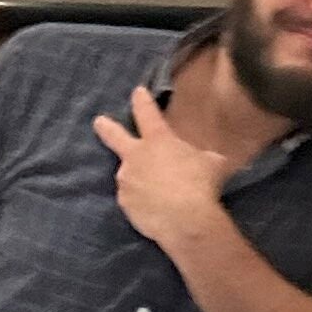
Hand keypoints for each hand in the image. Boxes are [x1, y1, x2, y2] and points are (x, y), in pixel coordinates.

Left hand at [92, 84, 230, 251]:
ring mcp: (126, 181)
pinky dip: (141, 201)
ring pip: (128, 175)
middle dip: (105, 127)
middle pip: (113, 136)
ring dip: (137, 178)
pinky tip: (153, 208)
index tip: (137, 91)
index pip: (146, 112)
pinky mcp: (125, 204)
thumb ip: (203, 157)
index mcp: (157, 140)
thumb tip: (209, 159)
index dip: (141, 100)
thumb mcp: (212, 163)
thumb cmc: (201, 184)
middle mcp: (135, 156)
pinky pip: (132, 199)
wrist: (185, 219)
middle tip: (98, 122)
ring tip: (154, 191)